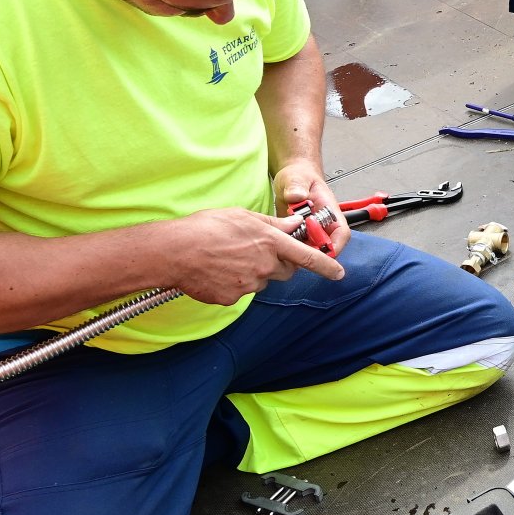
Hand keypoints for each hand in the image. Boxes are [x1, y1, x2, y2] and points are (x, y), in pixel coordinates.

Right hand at [169, 208, 343, 303]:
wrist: (175, 252)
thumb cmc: (206, 228)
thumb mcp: (243, 216)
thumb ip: (272, 224)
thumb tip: (294, 224)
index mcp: (270, 242)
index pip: (308, 257)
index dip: (326, 266)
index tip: (338, 273)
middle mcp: (264, 265)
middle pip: (284, 271)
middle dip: (279, 264)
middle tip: (259, 253)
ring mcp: (249, 284)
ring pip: (260, 281)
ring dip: (252, 272)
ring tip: (227, 257)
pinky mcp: (232, 298)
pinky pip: (240, 291)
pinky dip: (232, 283)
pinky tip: (216, 271)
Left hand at [274, 161, 350, 255]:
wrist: (290, 179)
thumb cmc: (299, 176)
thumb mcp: (296, 178)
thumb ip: (297, 186)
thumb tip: (297, 196)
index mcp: (330, 211)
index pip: (341, 233)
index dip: (335, 246)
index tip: (320, 253)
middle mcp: (323, 224)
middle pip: (327, 247)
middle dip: (312, 253)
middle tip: (294, 252)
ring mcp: (311, 231)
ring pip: (311, 250)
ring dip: (299, 252)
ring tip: (283, 245)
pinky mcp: (299, 235)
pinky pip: (297, 247)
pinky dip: (290, 249)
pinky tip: (278, 243)